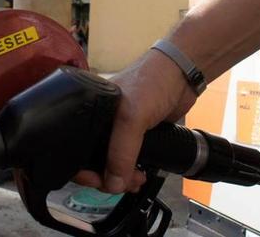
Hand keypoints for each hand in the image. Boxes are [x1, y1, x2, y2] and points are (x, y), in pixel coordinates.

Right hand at [74, 49, 197, 192]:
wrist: (182, 75)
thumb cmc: (152, 82)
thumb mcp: (132, 116)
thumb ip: (121, 151)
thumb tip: (112, 183)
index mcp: (91, 112)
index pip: (76, 146)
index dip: (83, 168)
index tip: (95, 181)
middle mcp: (102, 121)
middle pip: (94, 159)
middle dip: (105, 177)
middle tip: (119, 184)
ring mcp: (121, 129)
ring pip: (112, 163)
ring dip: (121, 178)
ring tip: (134, 181)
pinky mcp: (138, 136)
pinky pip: (129, 160)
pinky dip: (132, 172)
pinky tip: (140, 176)